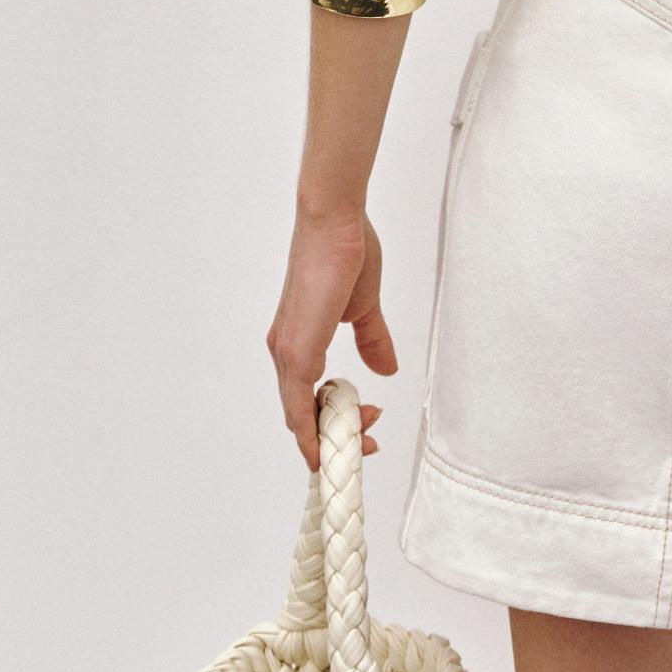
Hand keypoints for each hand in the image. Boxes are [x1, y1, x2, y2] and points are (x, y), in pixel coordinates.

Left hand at [266, 204, 398, 469]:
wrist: (335, 222)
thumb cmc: (346, 252)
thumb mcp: (363, 307)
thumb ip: (371, 339)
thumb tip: (386, 369)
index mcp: (299, 340)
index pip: (308, 397)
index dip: (333, 420)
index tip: (366, 423)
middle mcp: (285, 351)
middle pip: (301, 416)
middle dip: (335, 437)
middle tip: (369, 440)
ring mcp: (287, 353)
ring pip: (299, 417)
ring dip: (330, 438)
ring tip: (364, 439)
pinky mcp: (296, 352)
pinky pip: (297, 408)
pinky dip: (310, 434)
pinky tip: (323, 450)